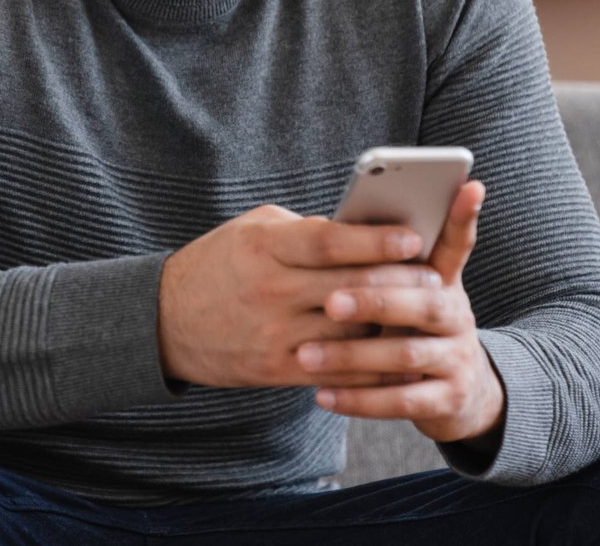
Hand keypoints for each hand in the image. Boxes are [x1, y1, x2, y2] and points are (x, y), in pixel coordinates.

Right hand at [158, 205, 436, 388]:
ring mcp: (273, 334)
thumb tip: (364, 231)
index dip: (375, 240)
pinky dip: (371, 365)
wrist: (165, 321)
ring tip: (424, 314)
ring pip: (349, 333)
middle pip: (349, 289)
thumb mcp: (253, 230)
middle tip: (434, 276)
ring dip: (391, 326)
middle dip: (399, 283)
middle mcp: (270, 291)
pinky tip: (397, 355)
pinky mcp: (275, 369)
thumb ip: (306, 229)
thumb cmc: (219, 263)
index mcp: (265, 247)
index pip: (329, 241)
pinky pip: (336, 370)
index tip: (414, 237)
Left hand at [295, 181, 505, 445]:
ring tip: (307, 355)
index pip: (457, 242)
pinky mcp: (447, 400)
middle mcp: (457, 315)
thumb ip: (381, 263)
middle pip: (423, 302)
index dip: (464, 216)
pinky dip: (359, 400)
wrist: (458, 393)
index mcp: (443, 280)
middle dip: (376, 300)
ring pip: (406, 355)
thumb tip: (339, 224)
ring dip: (353, 356)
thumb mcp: (405, 291)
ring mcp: (456, 358)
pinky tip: (322, 395)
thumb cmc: (409, 325)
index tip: (469, 186)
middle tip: (330, 301)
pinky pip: (402, 402)